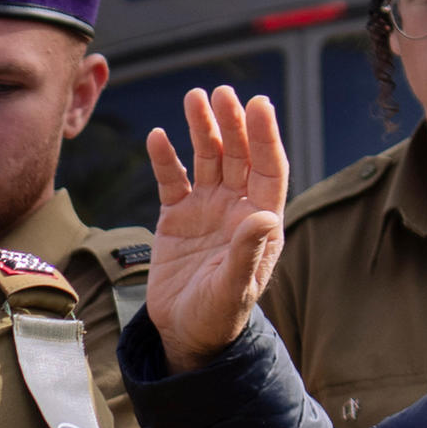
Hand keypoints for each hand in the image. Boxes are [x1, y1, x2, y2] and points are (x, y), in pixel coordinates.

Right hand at [137, 86, 291, 372]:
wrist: (185, 334)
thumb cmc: (218, 316)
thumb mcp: (234, 289)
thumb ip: (248, 253)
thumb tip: (266, 217)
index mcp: (261, 221)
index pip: (268, 168)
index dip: (265, 136)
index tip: (258, 104)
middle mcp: (237, 207)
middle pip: (238, 154)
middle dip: (232, 122)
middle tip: (222, 93)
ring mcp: (207, 209)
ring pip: (207, 158)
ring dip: (202, 128)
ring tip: (194, 98)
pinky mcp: (176, 217)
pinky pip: (172, 179)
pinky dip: (165, 158)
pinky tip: (158, 136)